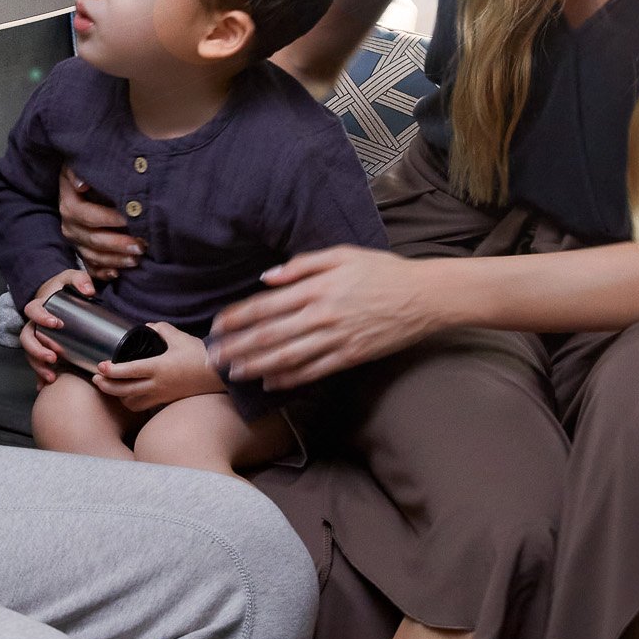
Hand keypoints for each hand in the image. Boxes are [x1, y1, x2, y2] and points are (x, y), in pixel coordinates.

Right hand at [19, 267, 94, 386]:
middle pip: (27, 338)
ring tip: (51, 377)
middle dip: (37, 350)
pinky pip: (37, 364)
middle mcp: (33, 324)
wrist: (58, 296)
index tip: (56, 323)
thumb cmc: (64, 288)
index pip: (33, 311)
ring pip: (30, 354)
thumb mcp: (71, 278)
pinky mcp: (43, 349)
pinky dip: (39, 377)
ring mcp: (36, 339)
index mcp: (38, 307)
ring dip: (38, 366)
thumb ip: (80, 280)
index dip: (41, 318)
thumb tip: (89, 290)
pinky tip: (44, 387)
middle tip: (53, 357)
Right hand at [57, 167, 140, 279]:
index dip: (106, 218)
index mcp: (69, 205)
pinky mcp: (83, 252)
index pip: (86, 215)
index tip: (127, 218)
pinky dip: (105, 272)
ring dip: (116, 259)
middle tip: (140, 244)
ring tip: (137, 257)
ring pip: (94, 256)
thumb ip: (78, 171)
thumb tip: (82, 184)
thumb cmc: (88, 174)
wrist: (82, 185)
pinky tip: (119, 273)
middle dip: (117, 243)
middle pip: (92, 239)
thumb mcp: (79, 166)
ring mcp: (76, 241)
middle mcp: (70, 226)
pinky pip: (92, 268)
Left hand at [91, 324, 222, 412]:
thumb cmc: (199, 355)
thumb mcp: (180, 337)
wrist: (217, 376)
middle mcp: (157, 384)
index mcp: (159, 367)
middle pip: (124, 391)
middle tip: (96, 379)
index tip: (100, 366)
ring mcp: (161, 395)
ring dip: (118, 396)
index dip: (111, 370)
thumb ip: (161, 329)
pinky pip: (143, 406)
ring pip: (132, 403)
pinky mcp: (165, 401)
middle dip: (106, 386)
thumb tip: (148, 327)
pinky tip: (127, 395)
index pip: (129, 371)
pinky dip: (131, 402)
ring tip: (109, 387)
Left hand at [209, 247, 439, 390]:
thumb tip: (267, 278)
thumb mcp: (342, 255)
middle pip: (270, 334)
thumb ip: (302, 265)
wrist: (424, 296)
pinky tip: (270, 383)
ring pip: (288, 356)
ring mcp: (337, 339)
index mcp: (317, 287)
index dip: (238, 317)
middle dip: (238, 346)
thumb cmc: (382, 270)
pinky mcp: (350, 356)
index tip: (217, 325)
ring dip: (257, 365)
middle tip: (214, 357)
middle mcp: (322, 315)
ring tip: (234, 373)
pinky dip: (290, 379)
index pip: (267, 304)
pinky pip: (313, 371)